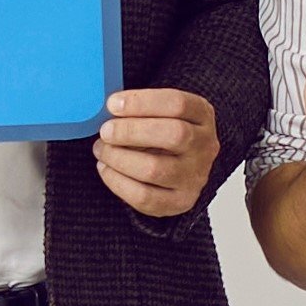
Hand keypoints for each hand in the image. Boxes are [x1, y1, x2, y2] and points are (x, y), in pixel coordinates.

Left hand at [96, 89, 219, 217]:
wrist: (180, 169)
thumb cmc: (162, 133)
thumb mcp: (160, 111)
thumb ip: (139, 107)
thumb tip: (108, 108)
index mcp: (202, 115)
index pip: (178, 104)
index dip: (141, 102)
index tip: (113, 104)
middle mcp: (205, 146)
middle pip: (174, 134)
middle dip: (131, 131)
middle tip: (105, 131)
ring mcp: (195, 177)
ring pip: (155, 169)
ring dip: (119, 158)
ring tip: (101, 149)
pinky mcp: (180, 202)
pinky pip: (144, 196)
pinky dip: (117, 181)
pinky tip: (106, 168)